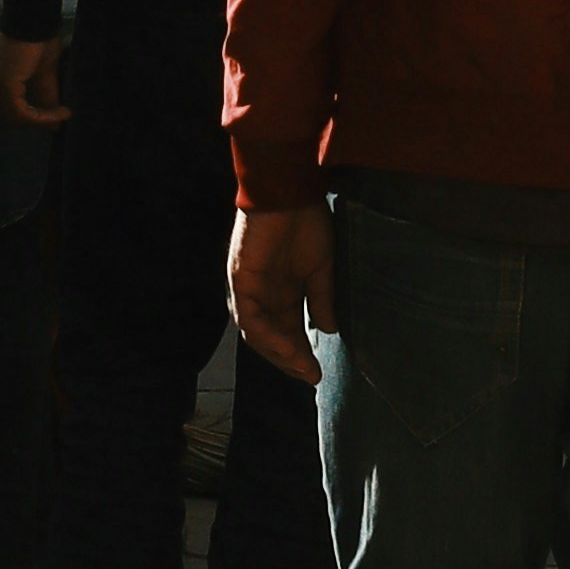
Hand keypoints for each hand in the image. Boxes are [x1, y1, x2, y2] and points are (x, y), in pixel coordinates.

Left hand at [0, 32, 69, 125]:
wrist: (35, 20)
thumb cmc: (39, 39)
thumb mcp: (45, 73)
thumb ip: (46, 95)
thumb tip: (55, 121)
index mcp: (1, 80)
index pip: (15, 110)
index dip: (36, 118)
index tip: (60, 116)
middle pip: (14, 117)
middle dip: (39, 121)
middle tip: (60, 118)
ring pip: (17, 117)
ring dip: (42, 120)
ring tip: (62, 115)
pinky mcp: (6, 86)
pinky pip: (22, 112)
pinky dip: (41, 116)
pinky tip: (57, 112)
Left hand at [229, 204, 334, 386]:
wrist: (289, 192)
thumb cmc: (306, 222)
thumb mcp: (321, 268)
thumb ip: (321, 299)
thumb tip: (328, 330)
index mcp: (281, 291)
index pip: (287, 332)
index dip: (301, 354)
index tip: (318, 373)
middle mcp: (263, 294)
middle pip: (270, 339)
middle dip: (289, 361)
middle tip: (310, 376)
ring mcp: (249, 289)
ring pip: (257, 334)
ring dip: (279, 354)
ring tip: (302, 368)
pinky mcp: (241, 281)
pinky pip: (250, 318)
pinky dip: (267, 336)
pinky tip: (287, 348)